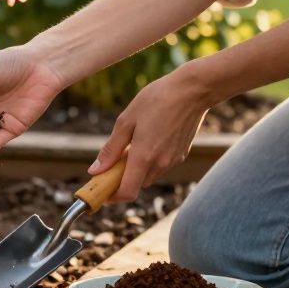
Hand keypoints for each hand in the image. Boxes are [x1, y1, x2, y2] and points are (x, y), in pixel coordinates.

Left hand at [90, 65, 212, 202]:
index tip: (101, 190)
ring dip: (137, 168)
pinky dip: (150, 160)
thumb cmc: (157, 100)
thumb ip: (111, 149)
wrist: (193, 90)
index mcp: (144, 157)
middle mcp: (160, 164)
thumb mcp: (126, 121)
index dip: (112, 197)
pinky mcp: (181, 154)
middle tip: (114, 159)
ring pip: (149, 175)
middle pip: (137, 185)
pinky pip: (161, 165)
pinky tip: (150, 137)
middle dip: (123, 178)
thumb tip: (96, 170)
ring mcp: (173, 161)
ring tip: (133, 142)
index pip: (127, 193)